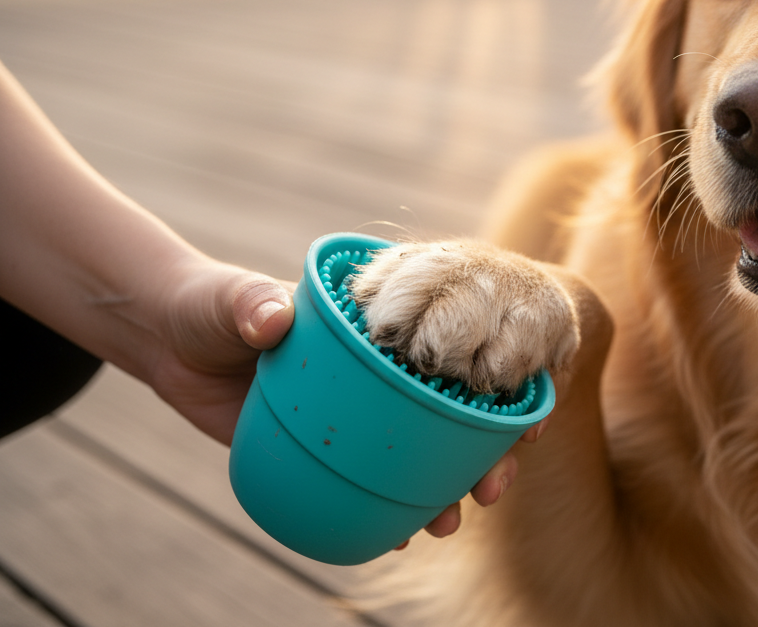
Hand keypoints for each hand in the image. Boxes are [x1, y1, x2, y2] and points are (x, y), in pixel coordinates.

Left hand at [144, 255, 543, 541]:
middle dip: (478, 452)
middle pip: (443, 411)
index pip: (446, 352)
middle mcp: (376, 370)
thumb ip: (252, 304)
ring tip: (448, 522)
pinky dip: (386, 506)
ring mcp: (353, 410)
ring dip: (440, 488)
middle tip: (491, 487)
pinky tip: (400, 536)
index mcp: (375, 328)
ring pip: (412, 451)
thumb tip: (272, 321)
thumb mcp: (233, 299)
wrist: (167, 336)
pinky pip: (366, 478)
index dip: (487, 382)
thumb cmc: (210, 304)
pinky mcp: (324, 443)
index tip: (513, 418)